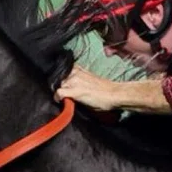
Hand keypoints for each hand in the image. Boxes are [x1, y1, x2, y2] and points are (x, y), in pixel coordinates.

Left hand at [57, 65, 171, 114]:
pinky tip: (62, 102)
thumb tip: (67, 86)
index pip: (60, 70)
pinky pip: (59, 93)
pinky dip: (58, 98)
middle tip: (62, 94)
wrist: (115, 94)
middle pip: (56, 78)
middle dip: (57, 86)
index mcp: (78, 69)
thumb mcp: (89, 80)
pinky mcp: (75, 91)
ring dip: (58, 92)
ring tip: (64, 99)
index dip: (57, 79)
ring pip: (56, 85)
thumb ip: (77, 80)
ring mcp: (74, 81)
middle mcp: (75, 73)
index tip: (58, 84)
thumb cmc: (104, 90)